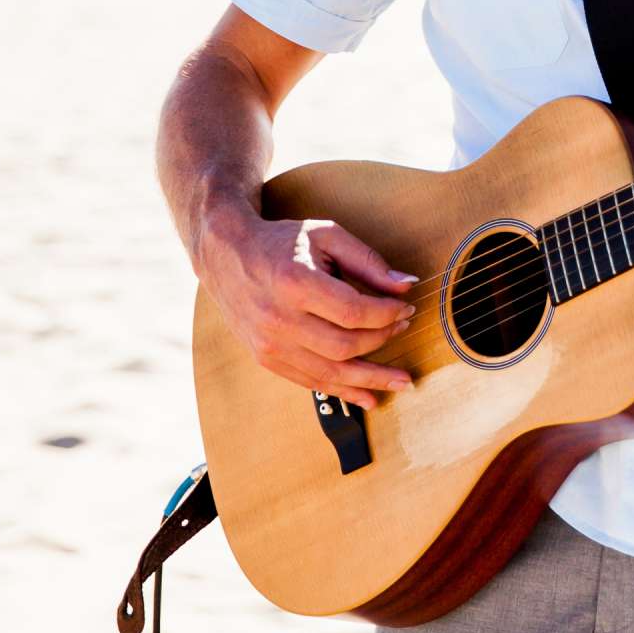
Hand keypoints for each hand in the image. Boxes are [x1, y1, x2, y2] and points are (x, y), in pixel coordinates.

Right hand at [199, 211, 417, 409]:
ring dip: (370, 380)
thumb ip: (368, 262)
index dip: (386, 315)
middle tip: (403, 330)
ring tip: (400, 383)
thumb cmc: (282, 242)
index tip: (405, 310)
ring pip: (329, 373)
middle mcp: (278, 318)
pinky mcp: (265, 358)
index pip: (352, 311)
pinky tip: (367, 396)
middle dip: (382, 341)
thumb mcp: (326, 236)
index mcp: (294, 282)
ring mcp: (269, 343)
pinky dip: (342, 391)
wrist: (227, 255)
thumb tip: (406, 287)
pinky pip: (310, 382)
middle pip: (344, 346)